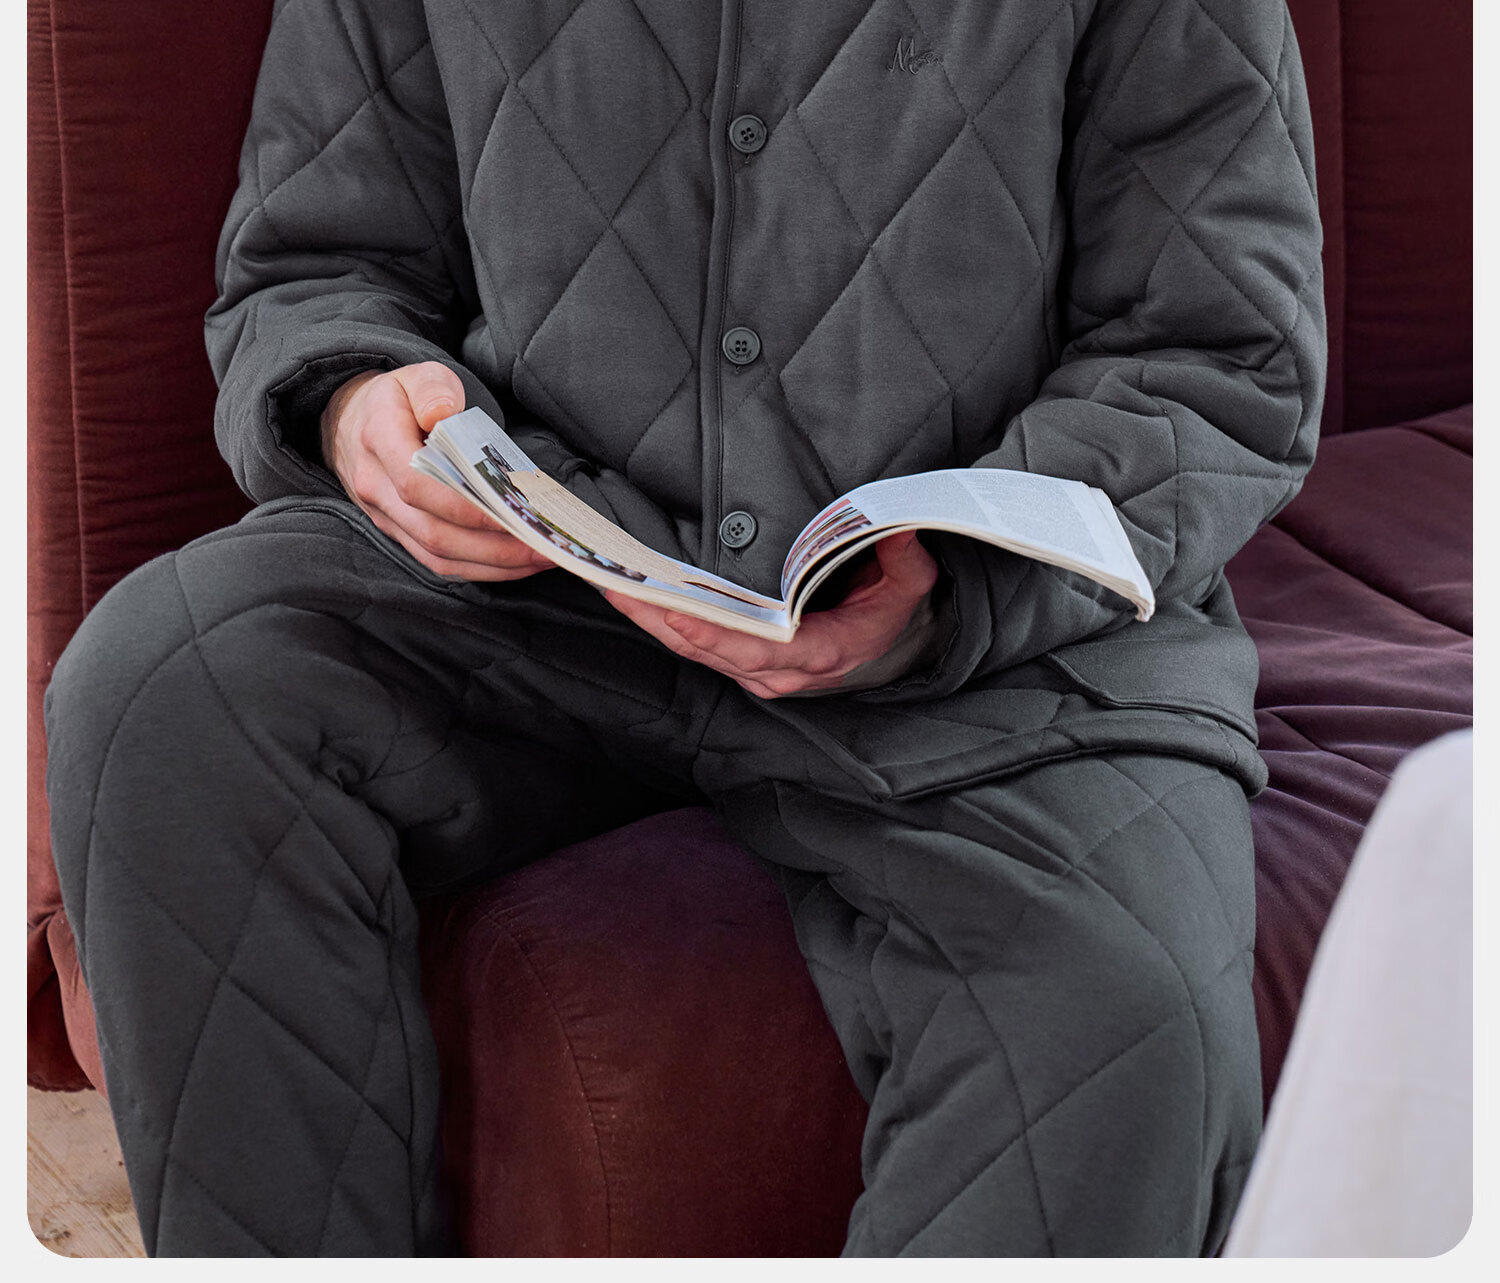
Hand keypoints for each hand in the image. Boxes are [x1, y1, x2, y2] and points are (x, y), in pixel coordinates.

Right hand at [320, 362, 554, 580]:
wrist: (350, 420)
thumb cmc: (397, 398)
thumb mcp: (415, 375)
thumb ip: (433, 389)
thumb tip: (445, 412)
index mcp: (379, 440)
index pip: (418, 485)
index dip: (465, 506)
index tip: (511, 511)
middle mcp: (376, 486)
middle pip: (434, 532)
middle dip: (494, 546)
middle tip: (542, 546)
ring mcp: (384, 515)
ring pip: (437, 555)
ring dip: (492, 564)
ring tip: (538, 558)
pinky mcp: (398, 533)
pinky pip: (436, 561)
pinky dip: (477, 568)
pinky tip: (513, 563)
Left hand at [604, 531, 938, 698]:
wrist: (886, 647)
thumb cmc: (890, 611)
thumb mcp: (909, 586)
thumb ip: (904, 559)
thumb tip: (898, 528)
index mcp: (819, 653)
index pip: (760, 650)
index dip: (716, 634)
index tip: (677, 612)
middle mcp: (778, 671)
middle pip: (709, 649)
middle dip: (660, 618)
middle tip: (618, 586)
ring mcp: (753, 671)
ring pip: (691, 648)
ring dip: (648, 618)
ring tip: (609, 583)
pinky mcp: (737, 661)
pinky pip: (691, 643)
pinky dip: (657, 619)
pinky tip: (626, 592)